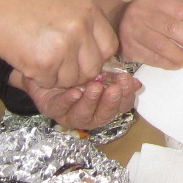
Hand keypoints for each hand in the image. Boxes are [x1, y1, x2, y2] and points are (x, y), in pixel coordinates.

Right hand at [0, 0, 121, 89]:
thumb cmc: (25, 4)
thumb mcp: (65, 3)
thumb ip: (85, 24)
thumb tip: (98, 54)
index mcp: (89, 10)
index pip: (110, 46)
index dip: (96, 57)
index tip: (82, 58)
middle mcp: (81, 27)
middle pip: (93, 68)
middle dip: (77, 72)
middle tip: (58, 64)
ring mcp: (64, 45)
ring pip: (72, 79)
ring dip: (56, 77)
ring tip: (40, 58)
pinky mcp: (45, 63)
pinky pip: (50, 83)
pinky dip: (39, 78)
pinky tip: (29, 61)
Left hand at [19, 67, 140, 130]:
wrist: (47, 67)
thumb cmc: (76, 70)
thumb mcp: (99, 71)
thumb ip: (115, 78)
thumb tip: (136, 83)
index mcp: (103, 106)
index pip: (120, 106)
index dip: (126, 96)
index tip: (127, 81)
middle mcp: (88, 115)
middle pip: (103, 116)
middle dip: (110, 103)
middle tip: (114, 89)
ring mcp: (69, 114)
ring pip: (82, 115)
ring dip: (91, 102)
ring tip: (95, 87)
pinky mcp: (51, 109)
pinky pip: (61, 107)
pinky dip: (69, 100)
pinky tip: (75, 91)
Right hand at [112, 0, 182, 69]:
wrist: (115, 21)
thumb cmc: (146, 12)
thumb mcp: (158, 1)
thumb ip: (175, 8)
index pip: (176, 8)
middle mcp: (139, 14)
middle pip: (171, 29)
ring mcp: (132, 33)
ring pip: (161, 47)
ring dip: (181, 57)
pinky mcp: (129, 50)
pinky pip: (152, 59)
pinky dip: (168, 64)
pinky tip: (178, 65)